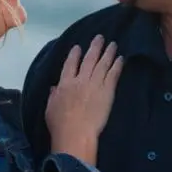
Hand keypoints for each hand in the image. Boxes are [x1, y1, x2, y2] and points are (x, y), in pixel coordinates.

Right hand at [45, 35, 123, 165]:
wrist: (76, 133)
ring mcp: (94, 84)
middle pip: (89, 59)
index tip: (78, 47)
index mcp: (65, 83)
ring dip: (108, 52)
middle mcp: (80, 80)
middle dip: (95, 47)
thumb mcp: (50, 109)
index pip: (70, 64)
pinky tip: (121, 58)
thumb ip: (53, 96)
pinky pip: (113, 75)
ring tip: (113, 44)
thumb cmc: (60, 125)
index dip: (75, 54)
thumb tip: (54, 87)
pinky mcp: (107, 92)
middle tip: (100, 38)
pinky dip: (117, 65)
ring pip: (102, 64)